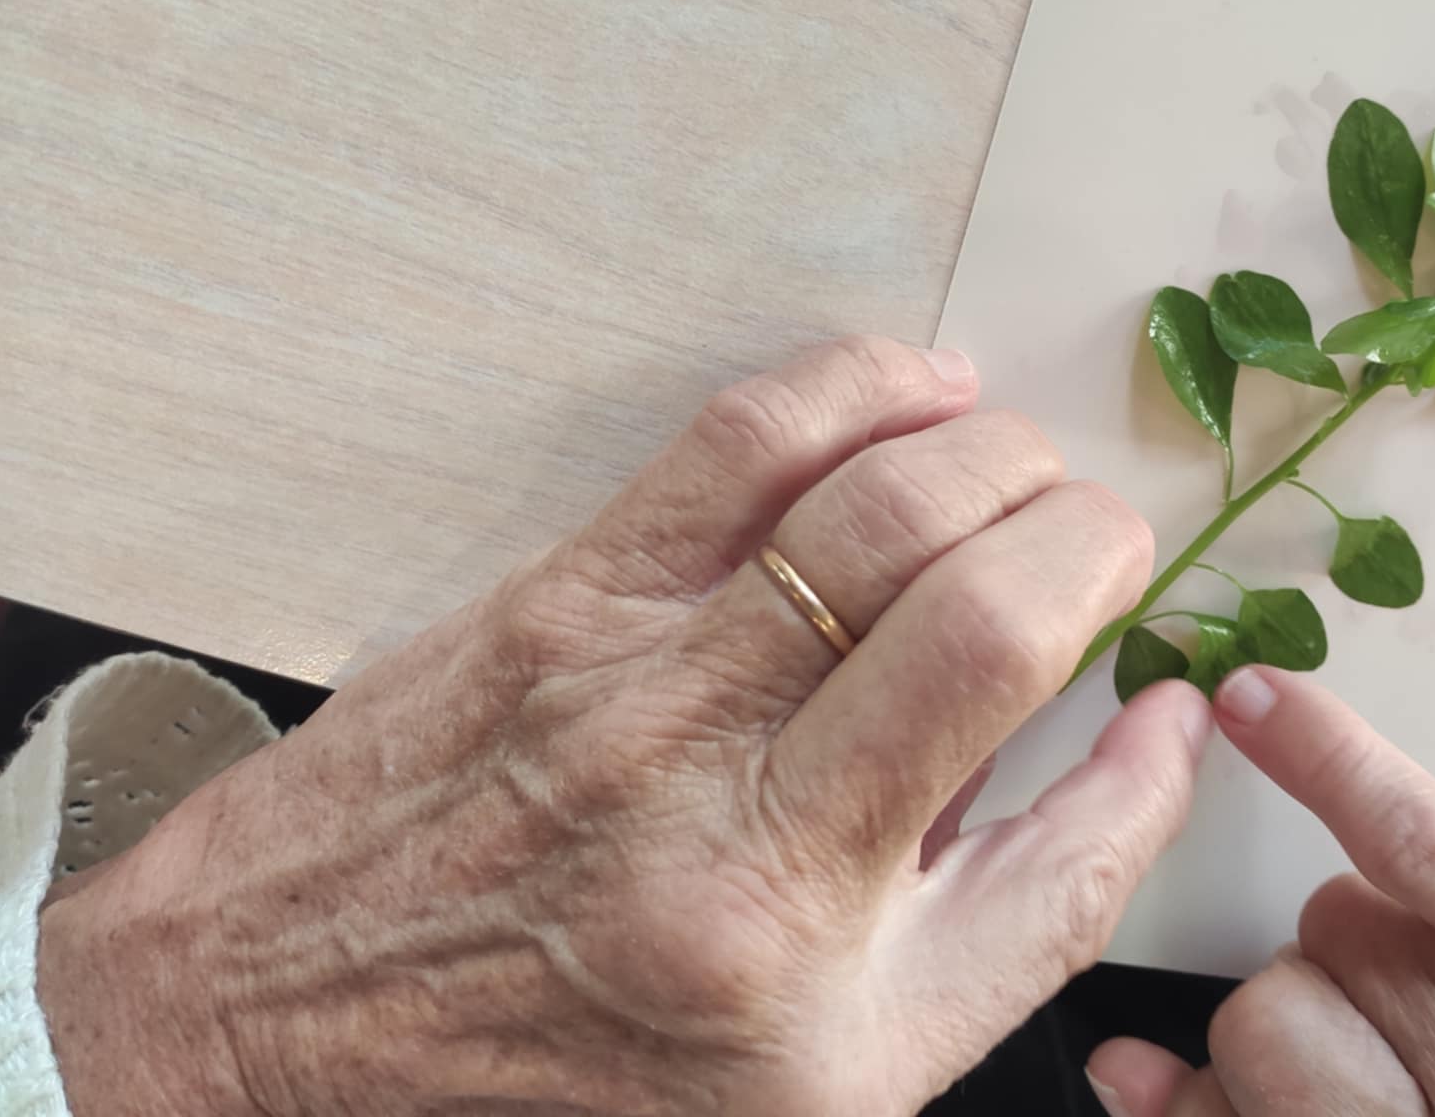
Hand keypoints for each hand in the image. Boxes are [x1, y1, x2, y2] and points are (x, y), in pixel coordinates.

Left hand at [35, 336, 1212, 1116]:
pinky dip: (849, 388)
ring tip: (1021, 458)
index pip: (1014, 693)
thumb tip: (1156, 736)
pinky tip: (917, 386)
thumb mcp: (846, 1073)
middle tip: (1091, 529)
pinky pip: (730, 446)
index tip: (1136, 596)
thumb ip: (1033, 905)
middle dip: (1069, 518)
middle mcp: (723, 796)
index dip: (1107, 600)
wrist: (278, 1037)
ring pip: (861, 496)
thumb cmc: (575, 1073)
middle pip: (959, 580)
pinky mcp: (558, 599)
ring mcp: (632, 678)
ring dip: (982, 447)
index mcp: (807, 933)